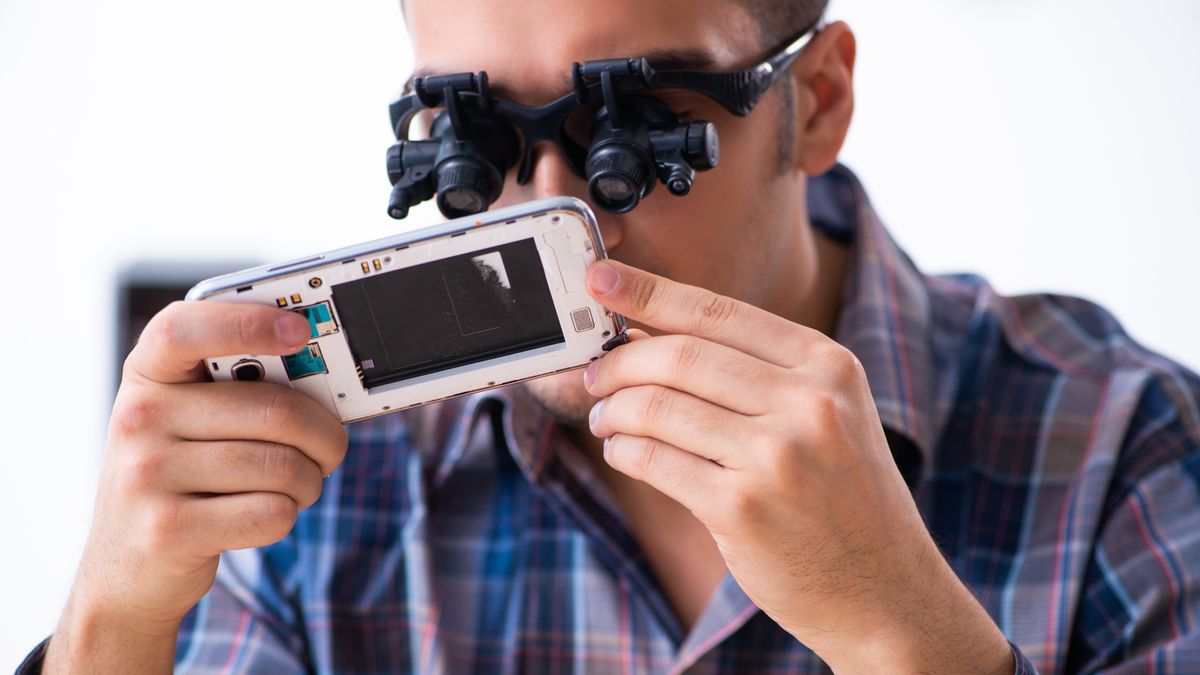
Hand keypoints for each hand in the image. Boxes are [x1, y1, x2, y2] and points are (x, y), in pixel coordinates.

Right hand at [46, 301, 347, 672]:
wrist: (126, 568)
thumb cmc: (181, 474)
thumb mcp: (190, 418)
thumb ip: (240, 387)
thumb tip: (326, 377)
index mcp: (148, 374)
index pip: (185, 328)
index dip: (246, 322)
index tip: (299, 329)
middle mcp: (138, 417)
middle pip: (274, 410)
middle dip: (325, 434)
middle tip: (331, 447)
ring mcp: (146, 475)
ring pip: (282, 466)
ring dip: (310, 481)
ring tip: (296, 484)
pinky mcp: (167, 531)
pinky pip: (271, 513)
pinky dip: (287, 515)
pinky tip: (264, 514)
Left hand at [582, 260, 1011, 674]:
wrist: (885, 589)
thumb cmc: (843, 496)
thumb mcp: (827, 414)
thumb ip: (756, 370)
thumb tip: (649, 331)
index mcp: (828, 366)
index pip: (717, 311)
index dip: (647, 292)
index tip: (599, 280)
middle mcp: (808, 404)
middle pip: (680, 356)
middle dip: (619, 361)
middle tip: (594, 373)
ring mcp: (776, 458)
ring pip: (658, 407)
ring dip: (614, 409)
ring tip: (605, 417)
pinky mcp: (741, 509)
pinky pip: (653, 460)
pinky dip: (623, 450)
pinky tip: (622, 451)